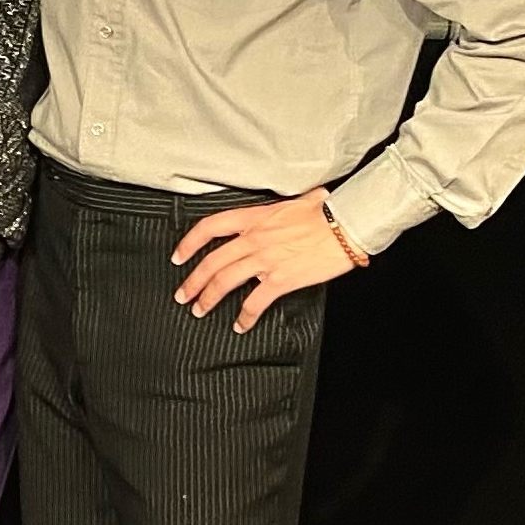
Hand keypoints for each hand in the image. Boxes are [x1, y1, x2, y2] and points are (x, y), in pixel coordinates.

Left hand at [171, 189, 360, 332]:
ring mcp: (265, 260)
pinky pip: (255, 302)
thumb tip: (301, 200)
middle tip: (182, 295)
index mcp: (254, 218)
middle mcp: (254, 239)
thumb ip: (286, 206)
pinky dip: (245, 317)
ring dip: (208, 299)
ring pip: (225, 282)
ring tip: (199, 310)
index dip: (188, 243)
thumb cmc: (328, 212)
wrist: (347, 226)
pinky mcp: (281, 279)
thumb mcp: (299, 200)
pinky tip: (240, 325)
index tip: (178, 256)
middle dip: (192, 282)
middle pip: (212, 262)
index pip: (209, 227)